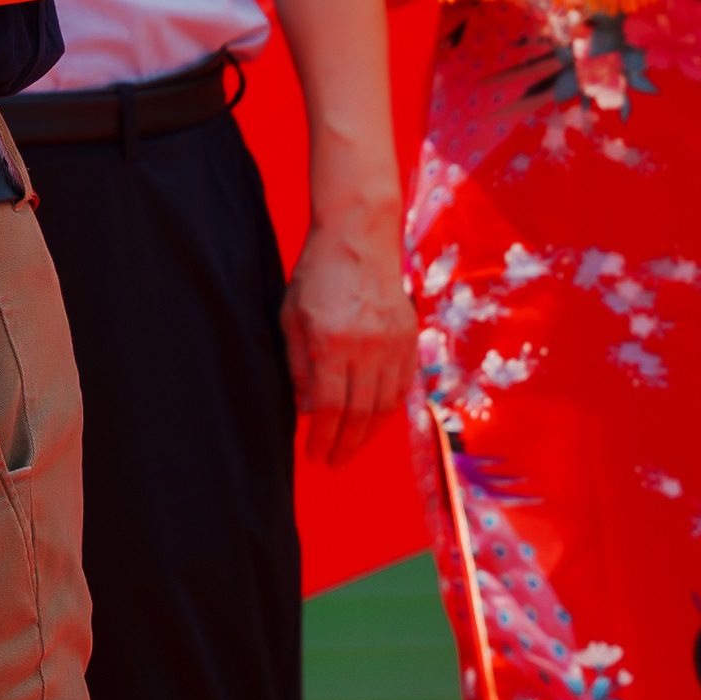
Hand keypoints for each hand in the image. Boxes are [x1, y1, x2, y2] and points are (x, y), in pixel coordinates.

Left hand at [284, 210, 417, 465]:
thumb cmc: (317, 274)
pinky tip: (374, 421)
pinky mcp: (409, 339)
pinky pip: (402, 387)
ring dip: (368, 435)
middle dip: (345, 445)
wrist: (360, 236)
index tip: (315, 455)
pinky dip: (388, 410)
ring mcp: (392, 344)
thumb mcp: (291, 315)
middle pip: (359, 414)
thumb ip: (297, 364)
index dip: (323, 438)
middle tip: (333, 463)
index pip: (329, 407)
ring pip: (384, 406)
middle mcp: (366, 348)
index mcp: (331, 343)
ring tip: (351, 449)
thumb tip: (307, 409)